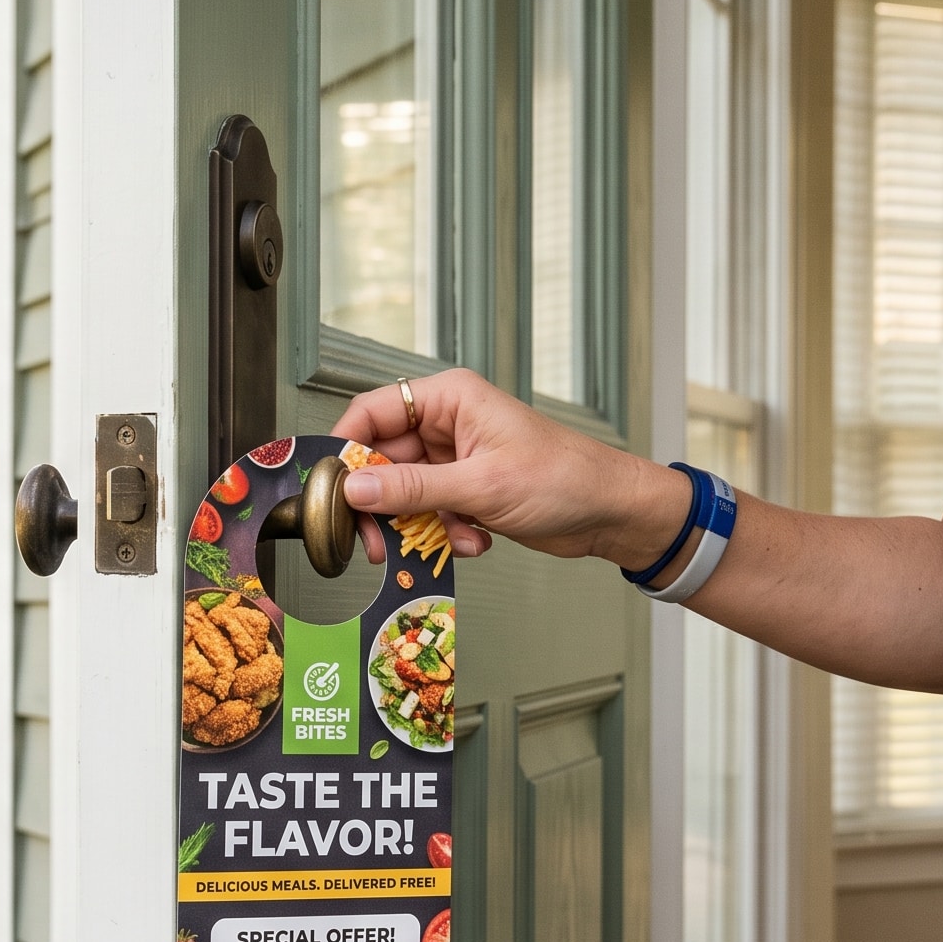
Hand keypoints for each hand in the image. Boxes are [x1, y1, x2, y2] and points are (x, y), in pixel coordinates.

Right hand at [331, 368, 690, 566]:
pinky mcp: (464, 491)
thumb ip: (413, 489)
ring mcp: (454, 459)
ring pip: (403, 494)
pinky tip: (474, 540)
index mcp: (449, 399)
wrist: (610, 512)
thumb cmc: (564, 478)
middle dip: (382, 504)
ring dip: (418, 525)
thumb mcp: (482, 485)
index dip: (346, 449)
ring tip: (447, 539)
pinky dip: (442, 533)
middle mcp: (445, 424)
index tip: (332, 490)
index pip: (372, 412)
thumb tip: (356, 489)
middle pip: (381, 461)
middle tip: (376, 542)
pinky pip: (428, 513)